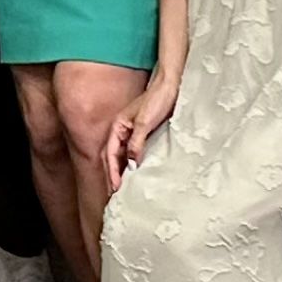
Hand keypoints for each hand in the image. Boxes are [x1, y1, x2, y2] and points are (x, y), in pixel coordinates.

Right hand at [101, 73, 180, 192]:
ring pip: (123, 156)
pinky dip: (132, 165)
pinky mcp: (143, 134)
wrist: (171, 87)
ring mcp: (132, 133)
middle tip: (114, 194)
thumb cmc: (157, 100)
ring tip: (123, 189)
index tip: (115, 188)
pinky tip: (136, 174)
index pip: (111, 154)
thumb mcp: (145, 123)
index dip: (112, 172)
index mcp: (117, 127)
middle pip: (113, 157)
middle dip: (112, 175)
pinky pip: (134, 153)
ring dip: (121, 172)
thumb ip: (136, 143)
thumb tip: (132, 165)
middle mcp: (122, 131)